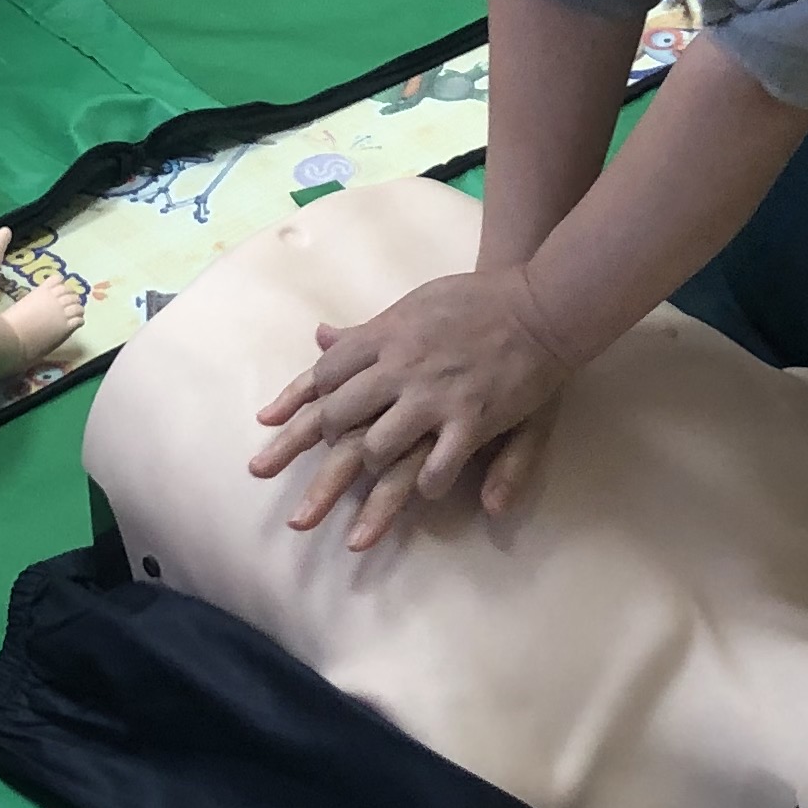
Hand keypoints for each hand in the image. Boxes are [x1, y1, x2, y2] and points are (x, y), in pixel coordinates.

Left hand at [248, 270, 575, 550]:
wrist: (539, 304)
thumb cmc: (475, 301)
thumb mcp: (413, 305)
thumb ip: (367, 330)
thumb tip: (318, 337)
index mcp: (384, 337)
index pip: (324, 376)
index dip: (298, 406)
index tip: (268, 429)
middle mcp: (400, 368)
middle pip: (338, 420)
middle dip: (313, 463)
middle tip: (298, 505)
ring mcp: (435, 397)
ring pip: (378, 448)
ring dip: (368, 475)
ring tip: (362, 506)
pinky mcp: (473, 419)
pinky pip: (438, 466)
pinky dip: (426, 486)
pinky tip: (424, 495)